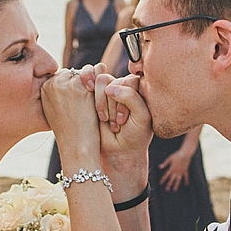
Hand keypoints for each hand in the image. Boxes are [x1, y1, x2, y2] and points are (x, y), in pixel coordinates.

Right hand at [41, 67, 101, 164]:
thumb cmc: (69, 133)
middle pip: (75, 72)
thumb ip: (59, 93)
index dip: (75, 86)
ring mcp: (68, 83)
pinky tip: (102, 101)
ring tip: (96, 101)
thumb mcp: (55, 110)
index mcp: (45, 87)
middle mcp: (54, 82)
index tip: (80, 100)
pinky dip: (103, 87)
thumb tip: (72, 78)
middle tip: (90, 100)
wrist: (77, 147)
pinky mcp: (83, 87)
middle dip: (85, 82)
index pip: (63, 76)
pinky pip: (99, 76)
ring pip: (88, 71)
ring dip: (95, 83)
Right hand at [91, 72, 152, 194]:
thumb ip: (131, 97)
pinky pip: (89, 82)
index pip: (130, 80)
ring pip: (102, 81)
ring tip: (107, 120)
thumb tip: (109, 88)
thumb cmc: (135, 134)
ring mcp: (108, 90)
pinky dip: (92, 96)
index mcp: (140, 89)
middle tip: (118, 122)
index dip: (125, 99)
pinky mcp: (94, 95)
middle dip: (113, 104)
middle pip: (114, 80)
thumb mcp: (141, 116)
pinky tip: (97, 111)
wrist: (120, 151)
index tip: (124, 119)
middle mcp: (124, 86)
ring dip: (102, 103)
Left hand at [158, 147, 189, 190]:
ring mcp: (181, 172)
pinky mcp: (185, 170)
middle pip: (172, 179)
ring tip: (174, 190)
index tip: (160, 183)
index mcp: (171, 168)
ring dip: (176, 185)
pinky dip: (186, 180)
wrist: (185, 154)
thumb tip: (159, 167)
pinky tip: (186, 184)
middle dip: (169, 184)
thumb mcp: (169, 159)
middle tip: (167, 190)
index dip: (163, 179)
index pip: (166, 175)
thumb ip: (165, 163)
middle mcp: (176, 171)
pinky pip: (186, 176)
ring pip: (178, 180)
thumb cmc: (177, 155)